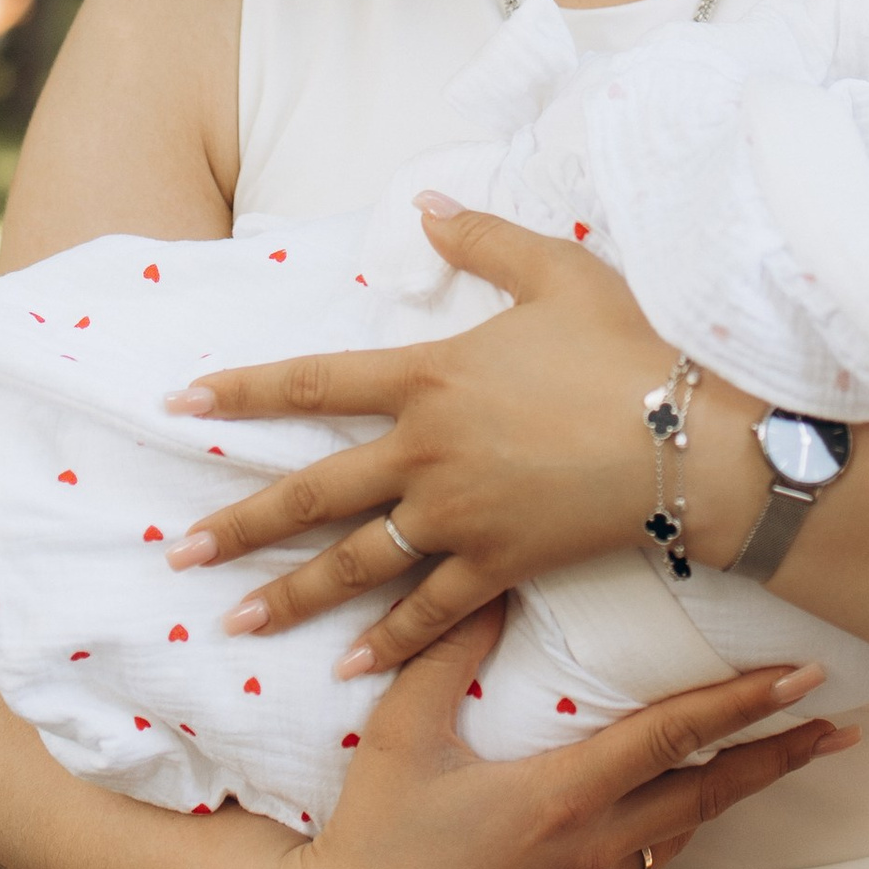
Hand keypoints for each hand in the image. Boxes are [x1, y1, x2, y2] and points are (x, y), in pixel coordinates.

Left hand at [163, 196, 764, 666]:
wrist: (690, 440)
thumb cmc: (628, 350)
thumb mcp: (556, 272)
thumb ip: (482, 239)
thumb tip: (426, 204)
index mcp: (428, 379)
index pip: (312, 384)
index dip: (243, 394)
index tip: (183, 405)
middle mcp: (426, 453)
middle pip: (313, 494)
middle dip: (240, 526)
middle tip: (179, 555)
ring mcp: (458, 517)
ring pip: (355, 564)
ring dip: (291, 596)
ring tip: (235, 622)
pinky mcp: (498, 565)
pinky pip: (429, 610)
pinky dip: (388, 639)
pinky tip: (348, 664)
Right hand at [270, 606, 853, 868]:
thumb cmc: (371, 824)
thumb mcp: (403, 727)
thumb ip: (450, 650)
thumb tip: (497, 580)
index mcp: (559, 796)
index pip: (674, 738)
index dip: (744, 704)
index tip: (803, 680)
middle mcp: (588, 847)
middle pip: (708, 793)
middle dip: (777, 758)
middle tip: (839, 728)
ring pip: (682, 832)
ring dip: (734, 792)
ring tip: (783, 757)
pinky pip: (644, 861)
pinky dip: (678, 825)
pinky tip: (691, 801)